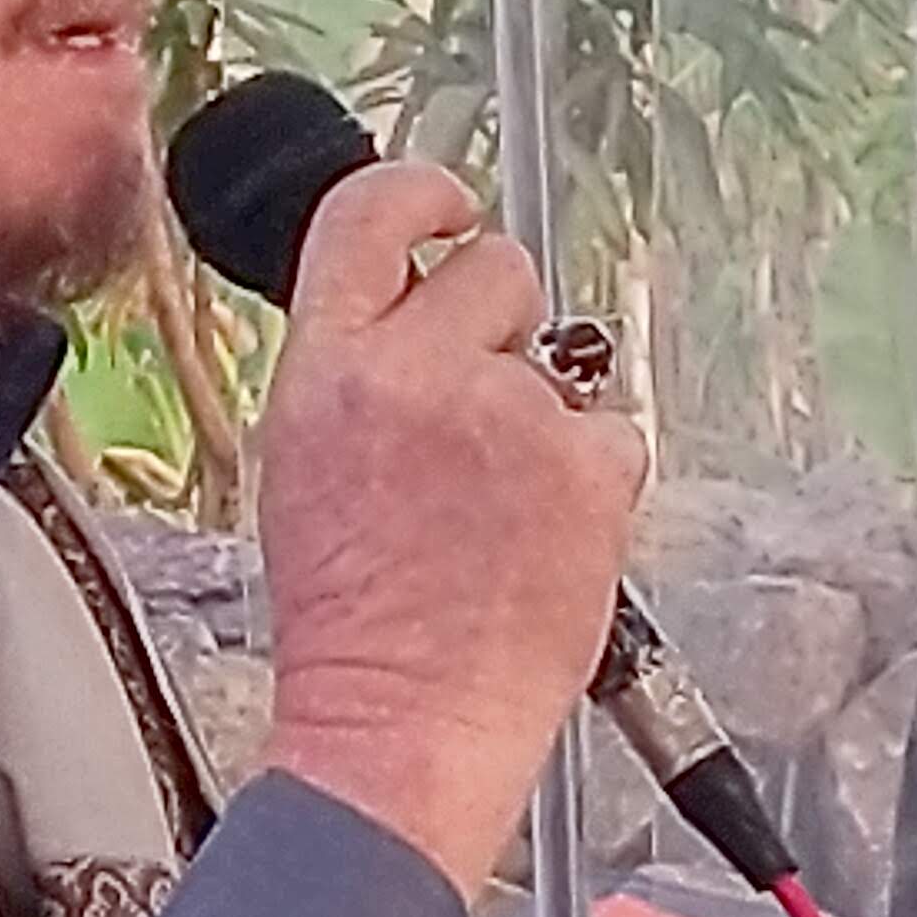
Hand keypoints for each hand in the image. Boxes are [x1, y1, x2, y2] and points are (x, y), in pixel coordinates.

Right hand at [248, 162, 643, 896]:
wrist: (403, 723)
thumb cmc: (354, 623)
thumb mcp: (302, 465)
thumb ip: (357, 373)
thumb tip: (411, 317)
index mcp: (327, 370)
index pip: (370, 212)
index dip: (424, 192)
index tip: (452, 205)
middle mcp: (416, 373)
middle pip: (496, 268)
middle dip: (504, 323)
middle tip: (485, 415)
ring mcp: (510, 416)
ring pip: (562, 363)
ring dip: (547, 417)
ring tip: (500, 511)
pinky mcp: (587, 464)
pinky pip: (614, 435)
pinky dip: (595, 483)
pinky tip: (544, 540)